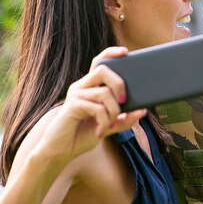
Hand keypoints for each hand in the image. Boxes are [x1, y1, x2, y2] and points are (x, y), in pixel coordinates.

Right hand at [36, 47, 146, 162]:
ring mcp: (76, 95)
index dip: (111, 53)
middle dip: (119, 83)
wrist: (60, 151)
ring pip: (104, 92)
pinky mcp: (72, 106)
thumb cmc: (82, 135)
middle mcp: (81, 86)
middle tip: (123, 101)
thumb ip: (124, 119)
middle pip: (103, 70)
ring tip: (111, 123)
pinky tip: (101, 131)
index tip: (125, 52)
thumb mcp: (108, 126)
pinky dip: (105, 121)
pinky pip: (97, 108)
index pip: (99, 62)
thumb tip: (142, 111)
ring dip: (114, 110)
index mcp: (90, 87)